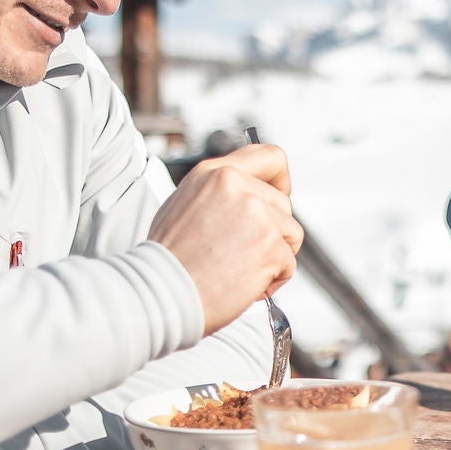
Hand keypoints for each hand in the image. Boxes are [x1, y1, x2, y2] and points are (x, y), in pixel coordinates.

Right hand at [150, 143, 304, 336]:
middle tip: (242, 253)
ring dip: (273, 257)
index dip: (281, 181)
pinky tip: (242, 284)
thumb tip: (247, 196)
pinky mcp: (271, 245)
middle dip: (272, 231)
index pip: (270, 156)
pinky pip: (288, 263)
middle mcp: (237, 186)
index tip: (280, 196)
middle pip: (283, 204)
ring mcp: (257, 214)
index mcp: (215, 173)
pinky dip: (272, 280)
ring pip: (290, 234)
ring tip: (237, 270)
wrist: (161, 293)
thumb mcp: (184, 205)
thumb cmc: (168, 260)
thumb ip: (219, 194)